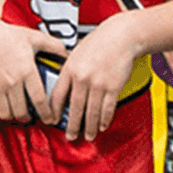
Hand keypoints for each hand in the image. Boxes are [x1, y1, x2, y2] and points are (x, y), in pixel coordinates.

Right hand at [0, 21, 67, 124]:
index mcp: (27, 71)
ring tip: (16, 112)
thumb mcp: (35, 37)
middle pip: (21, 111)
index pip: (39, 100)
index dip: (46, 113)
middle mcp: (12, 81)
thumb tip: (66, 53)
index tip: (49, 118)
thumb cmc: (5, 35)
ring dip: (12, 116)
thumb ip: (53, 45)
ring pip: (5, 113)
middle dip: (28, 118)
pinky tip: (1, 105)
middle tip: (30, 116)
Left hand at [51, 23, 143, 141]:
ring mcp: (98, 84)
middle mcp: (82, 78)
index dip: (53, 111)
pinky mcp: (113, 87)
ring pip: (91, 112)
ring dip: (89, 127)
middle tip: (70, 136)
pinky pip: (107, 108)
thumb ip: (68, 70)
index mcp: (69, 70)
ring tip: (88, 135)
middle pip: (74, 108)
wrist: (120, 36)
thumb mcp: (75, 53)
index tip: (52, 120)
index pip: (57, 96)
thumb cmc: (98, 42)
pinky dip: (104, 119)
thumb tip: (62, 86)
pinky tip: (102, 125)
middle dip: (72, 126)